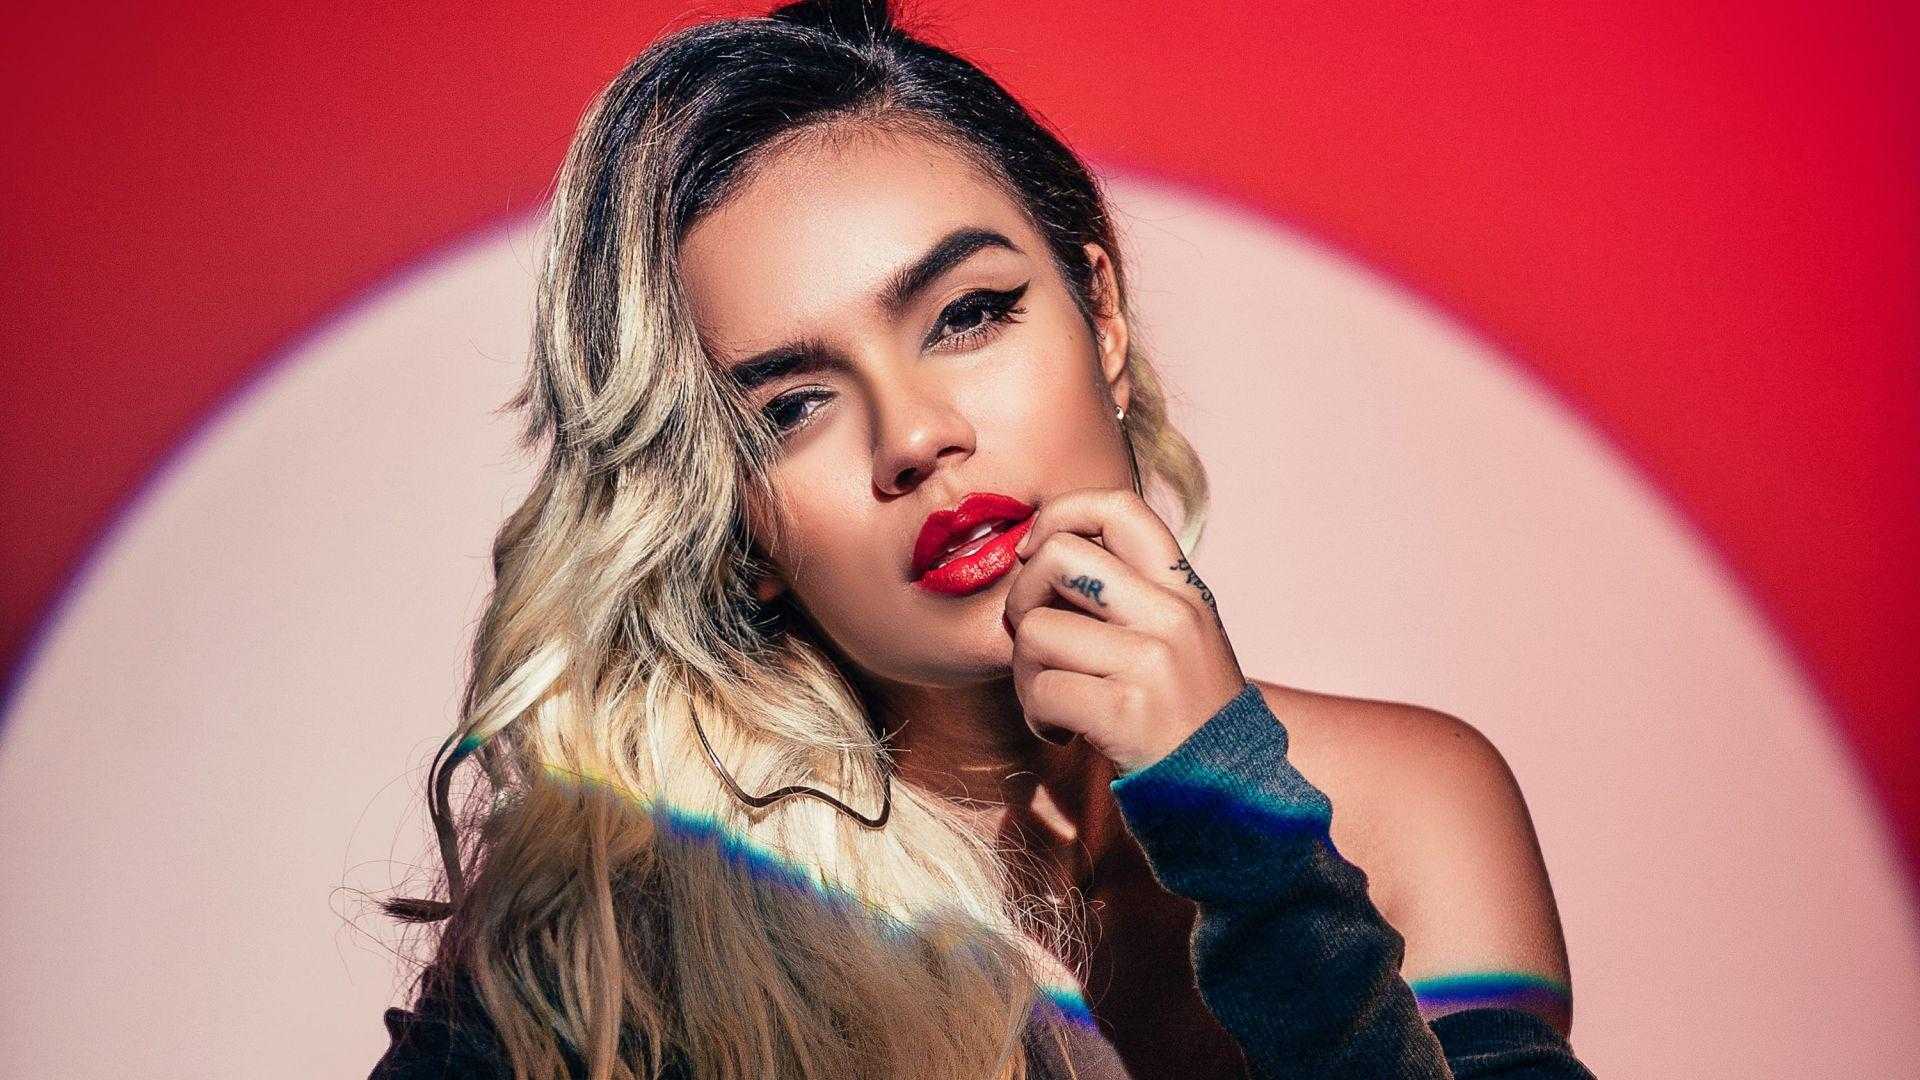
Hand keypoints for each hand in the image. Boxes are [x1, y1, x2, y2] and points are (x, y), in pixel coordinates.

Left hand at [1002, 487, 1246, 773]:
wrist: (1233, 799)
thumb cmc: (1187, 719)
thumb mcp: (1181, 640)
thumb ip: (1129, 595)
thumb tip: (1042, 555)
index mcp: (1185, 590)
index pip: (1119, 506)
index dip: (1061, 515)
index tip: (1036, 554)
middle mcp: (1173, 615)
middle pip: (1059, 556)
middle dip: (1021, 597)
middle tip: (1034, 641)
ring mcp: (1152, 662)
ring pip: (1035, 630)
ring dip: (1025, 673)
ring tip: (1053, 700)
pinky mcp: (1125, 712)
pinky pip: (1041, 691)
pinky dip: (1037, 717)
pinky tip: (1061, 732)